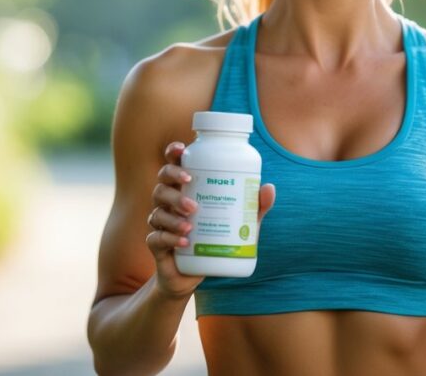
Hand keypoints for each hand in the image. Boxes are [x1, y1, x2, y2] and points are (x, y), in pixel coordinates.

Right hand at [146, 141, 275, 299]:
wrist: (196, 275)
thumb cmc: (217, 239)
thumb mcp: (239, 223)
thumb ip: (254, 208)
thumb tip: (269, 188)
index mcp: (184, 190)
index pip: (173, 165)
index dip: (172, 154)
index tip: (180, 150)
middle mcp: (168, 203)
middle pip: (161, 184)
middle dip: (173, 183)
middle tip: (191, 189)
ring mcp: (160, 224)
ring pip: (158, 211)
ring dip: (174, 215)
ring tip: (191, 223)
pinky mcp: (157, 245)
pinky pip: (156, 238)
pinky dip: (170, 238)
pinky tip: (185, 241)